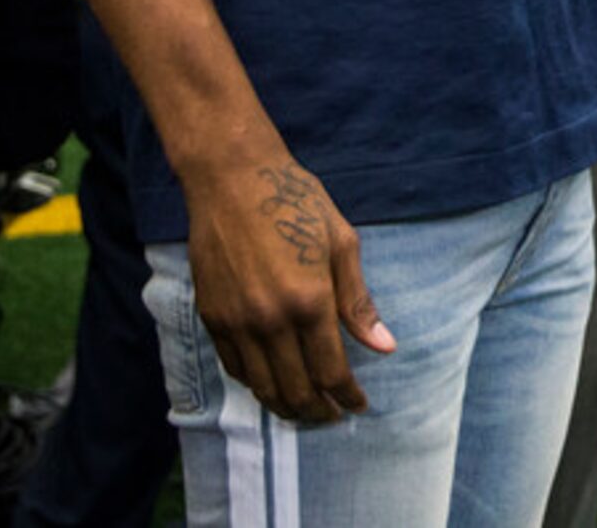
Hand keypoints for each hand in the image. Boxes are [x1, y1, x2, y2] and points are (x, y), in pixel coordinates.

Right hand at [182, 151, 392, 423]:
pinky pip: (233, 366)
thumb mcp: (341, 243)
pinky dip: (254, 383)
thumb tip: (384, 346)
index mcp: (309, 301)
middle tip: (332, 416)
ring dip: (285, 405)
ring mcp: (236, 321)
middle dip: (318, 410)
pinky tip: (270, 383)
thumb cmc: (296, 202)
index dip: (347, 395)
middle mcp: (269, 320)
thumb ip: (358, 301)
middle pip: (295, 388)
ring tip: (304, 410)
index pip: (331, 370)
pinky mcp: (212, 316)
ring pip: (261, 385)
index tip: (358, 405)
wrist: (232, 180)